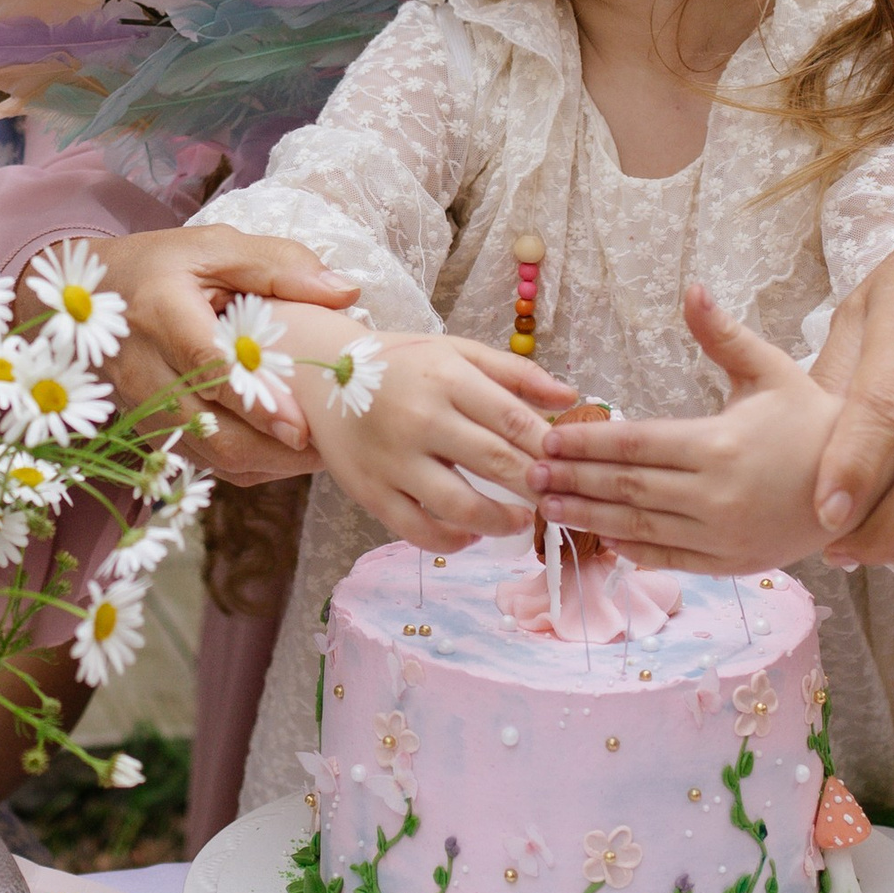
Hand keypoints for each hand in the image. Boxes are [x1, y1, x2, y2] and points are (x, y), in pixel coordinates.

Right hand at [95, 224, 362, 480]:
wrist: (81, 299)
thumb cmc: (157, 267)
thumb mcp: (213, 248)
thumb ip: (280, 267)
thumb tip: (346, 292)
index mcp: (162, 314)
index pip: (210, 368)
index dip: (256, 400)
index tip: (300, 424)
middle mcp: (146, 371)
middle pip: (213, 429)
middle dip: (275, 446)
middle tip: (331, 442)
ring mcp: (144, 410)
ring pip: (211, 456)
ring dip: (268, 460)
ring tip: (320, 449)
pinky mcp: (150, 432)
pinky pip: (205, 463)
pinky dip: (249, 463)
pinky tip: (284, 449)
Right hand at [309, 331, 575, 549]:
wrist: (322, 373)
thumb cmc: (403, 363)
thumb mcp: (457, 351)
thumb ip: (515, 373)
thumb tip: (570, 398)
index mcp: (446, 377)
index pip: (512, 419)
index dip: (548, 448)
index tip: (569, 464)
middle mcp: (420, 418)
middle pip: (495, 462)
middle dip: (536, 487)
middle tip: (556, 498)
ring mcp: (393, 460)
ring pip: (460, 506)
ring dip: (502, 521)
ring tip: (520, 519)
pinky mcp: (370, 492)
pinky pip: (419, 531)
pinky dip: (453, 541)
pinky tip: (473, 533)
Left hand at [527, 286, 839, 573]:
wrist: (866, 482)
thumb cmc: (812, 419)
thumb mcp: (771, 369)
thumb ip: (722, 335)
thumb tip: (692, 288)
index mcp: (720, 444)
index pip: (636, 444)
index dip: (587, 443)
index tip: (549, 439)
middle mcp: (717, 495)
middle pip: (628, 488)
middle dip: (574, 480)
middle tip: (528, 473)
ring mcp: (724, 535)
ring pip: (641, 528)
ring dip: (590, 518)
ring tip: (548, 508)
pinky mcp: (733, 563)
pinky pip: (672, 560)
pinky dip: (632, 553)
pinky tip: (601, 542)